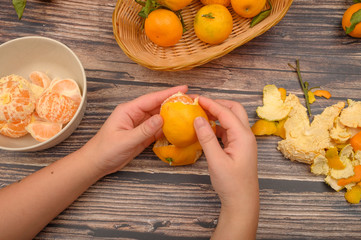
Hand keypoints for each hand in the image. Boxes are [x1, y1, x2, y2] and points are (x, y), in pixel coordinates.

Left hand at [83, 85, 187, 175]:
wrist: (97, 163)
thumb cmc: (105, 150)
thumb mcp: (125, 140)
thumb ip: (144, 130)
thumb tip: (162, 118)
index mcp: (128, 110)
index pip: (151, 99)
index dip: (168, 93)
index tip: (183, 88)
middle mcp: (135, 114)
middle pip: (157, 106)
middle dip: (174, 102)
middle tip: (191, 100)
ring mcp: (139, 125)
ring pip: (159, 117)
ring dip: (173, 115)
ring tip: (189, 112)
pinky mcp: (142, 135)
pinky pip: (158, 129)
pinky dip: (168, 128)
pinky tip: (178, 127)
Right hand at [193, 96, 258, 238]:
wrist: (242, 201)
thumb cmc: (231, 183)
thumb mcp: (216, 160)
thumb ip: (206, 138)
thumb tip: (197, 118)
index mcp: (243, 136)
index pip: (226, 112)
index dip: (211, 103)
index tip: (196, 98)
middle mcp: (246, 135)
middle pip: (234, 109)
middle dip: (218, 103)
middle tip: (200, 103)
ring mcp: (243, 140)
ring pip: (232, 118)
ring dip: (218, 113)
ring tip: (201, 113)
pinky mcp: (239, 146)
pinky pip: (229, 129)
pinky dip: (218, 124)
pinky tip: (207, 127)